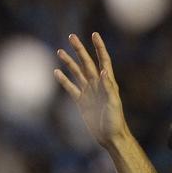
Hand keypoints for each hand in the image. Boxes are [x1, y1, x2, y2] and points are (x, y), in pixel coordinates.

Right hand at [54, 32, 128, 148]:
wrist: (110, 137)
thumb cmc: (115, 120)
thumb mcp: (113, 103)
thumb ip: (108, 87)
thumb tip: (102, 70)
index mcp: (107, 82)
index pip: (103, 60)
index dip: (99, 47)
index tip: (94, 35)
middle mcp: (97, 84)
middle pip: (86, 62)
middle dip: (79, 49)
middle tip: (71, 37)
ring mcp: (88, 92)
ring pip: (76, 73)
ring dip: (69, 62)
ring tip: (60, 51)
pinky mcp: (81, 101)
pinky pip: (70, 88)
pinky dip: (63, 80)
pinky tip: (56, 72)